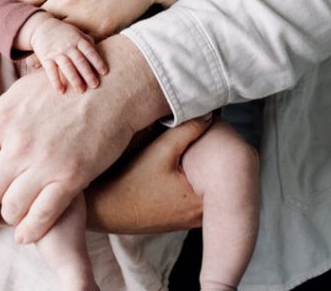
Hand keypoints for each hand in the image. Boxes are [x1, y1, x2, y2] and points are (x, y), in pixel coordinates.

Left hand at [0, 34, 167, 241]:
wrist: (111, 88)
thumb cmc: (62, 88)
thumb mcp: (18, 94)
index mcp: (2, 120)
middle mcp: (19, 142)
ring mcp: (45, 161)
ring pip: (11, 208)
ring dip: (6, 220)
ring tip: (9, 219)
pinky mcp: (71, 177)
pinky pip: (41, 216)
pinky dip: (29, 231)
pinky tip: (25, 233)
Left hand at [16, 0, 234, 37]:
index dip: (19, 8)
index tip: (24, 10)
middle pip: (35, 23)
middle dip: (32, 29)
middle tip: (31, 33)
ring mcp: (85, 15)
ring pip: (55, 40)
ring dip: (50, 42)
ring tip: (48, 46)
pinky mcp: (103, 29)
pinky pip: (78, 46)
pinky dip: (72, 48)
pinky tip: (71, 49)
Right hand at [29, 15, 107, 93]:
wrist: (41, 27)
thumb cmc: (63, 33)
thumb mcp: (76, 32)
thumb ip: (86, 41)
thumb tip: (97, 49)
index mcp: (77, 40)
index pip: (89, 51)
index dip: (97, 61)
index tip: (104, 72)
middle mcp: (68, 46)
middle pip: (79, 61)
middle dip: (88, 74)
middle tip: (95, 85)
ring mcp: (56, 52)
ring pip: (67, 67)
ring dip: (74, 79)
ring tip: (81, 91)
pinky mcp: (46, 58)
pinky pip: (51, 71)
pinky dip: (56, 81)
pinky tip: (61, 91)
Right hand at [87, 116, 211, 233]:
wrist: (104, 210)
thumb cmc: (129, 182)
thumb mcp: (159, 150)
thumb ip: (187, 130)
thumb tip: (209, 114)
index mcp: (201, 200)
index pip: (227, 167)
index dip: (222, 143)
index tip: (214, 126)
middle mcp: (201, 214)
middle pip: (220, 177)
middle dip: (214, 153)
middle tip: (205, 131)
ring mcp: (191, 217)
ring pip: (208, 184)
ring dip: (203, 164)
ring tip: (192, 144)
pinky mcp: (181, 216)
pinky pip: (197, 191)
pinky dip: (194, 175)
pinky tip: (181, 161)